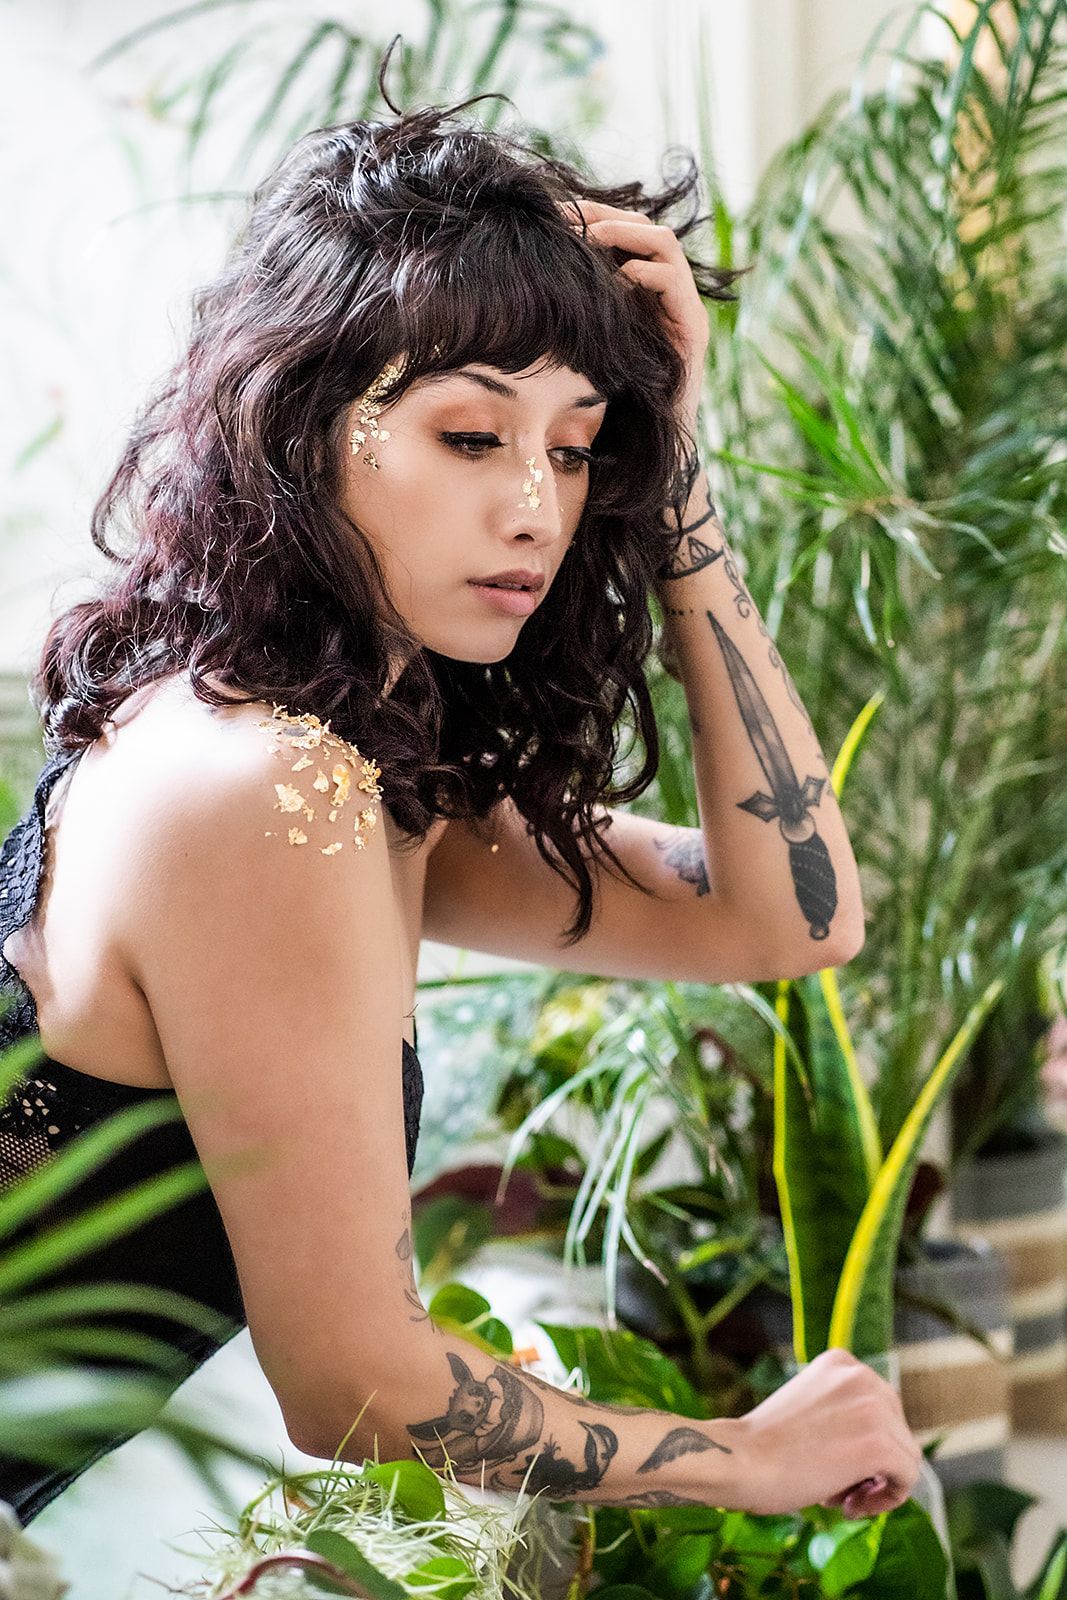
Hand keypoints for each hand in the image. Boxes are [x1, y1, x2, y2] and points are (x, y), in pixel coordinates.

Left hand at [557, 196, 708, 428]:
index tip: (558, 215)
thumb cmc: (616, 400)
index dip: (595, 216)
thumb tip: (538, 277)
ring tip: (592, 240)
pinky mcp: (694, 329)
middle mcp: (670, 293)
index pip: (627, 233)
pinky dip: (643, 274)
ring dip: (626, 234)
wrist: (652, 444)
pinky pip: (673, 283)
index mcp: (645, 291)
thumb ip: (580, 310)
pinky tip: (618, 283)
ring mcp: (685, 308)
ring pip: (665, 244)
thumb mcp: (590, 342)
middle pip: (647, 228)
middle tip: (571, 219)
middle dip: (608, 216)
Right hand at [727, 1348, 921, 1518]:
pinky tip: (849, 1506)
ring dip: (877, 1485)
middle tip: (838, 1488)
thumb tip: (881, 1449)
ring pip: (906, 1456)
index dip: (864, 1443)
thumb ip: (843, 1413)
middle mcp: (862, 1376)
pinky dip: (886, 1499)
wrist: (740, 1459)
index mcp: (842, 1362)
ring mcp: (874, 1409)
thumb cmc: (764, 1445)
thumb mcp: (810, 1408)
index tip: (836, 1464)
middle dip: (873, 1465)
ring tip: (841, 1499)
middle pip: (897, 1431)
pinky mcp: (879, 1444)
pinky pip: (907, 1478)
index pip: (880, 1408)